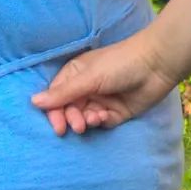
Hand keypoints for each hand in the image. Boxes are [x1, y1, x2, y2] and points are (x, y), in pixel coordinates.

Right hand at [30, 31, 179, 136]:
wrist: (157, 64)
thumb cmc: (121, 63)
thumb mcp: (90, 77)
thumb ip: (64, 93)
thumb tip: (33, 102)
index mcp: (76, 74)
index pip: (56, 96)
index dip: (53, 111)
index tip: (56, 126)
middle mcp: (87, 88)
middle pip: (69, 110)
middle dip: (71, 119)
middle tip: (76, 126)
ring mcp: (102, 100)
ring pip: (84, 118)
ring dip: (85, 121)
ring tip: (93, 120)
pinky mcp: (117, 112)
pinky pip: (102, 122)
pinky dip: (101, 122)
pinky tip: (105, 117)